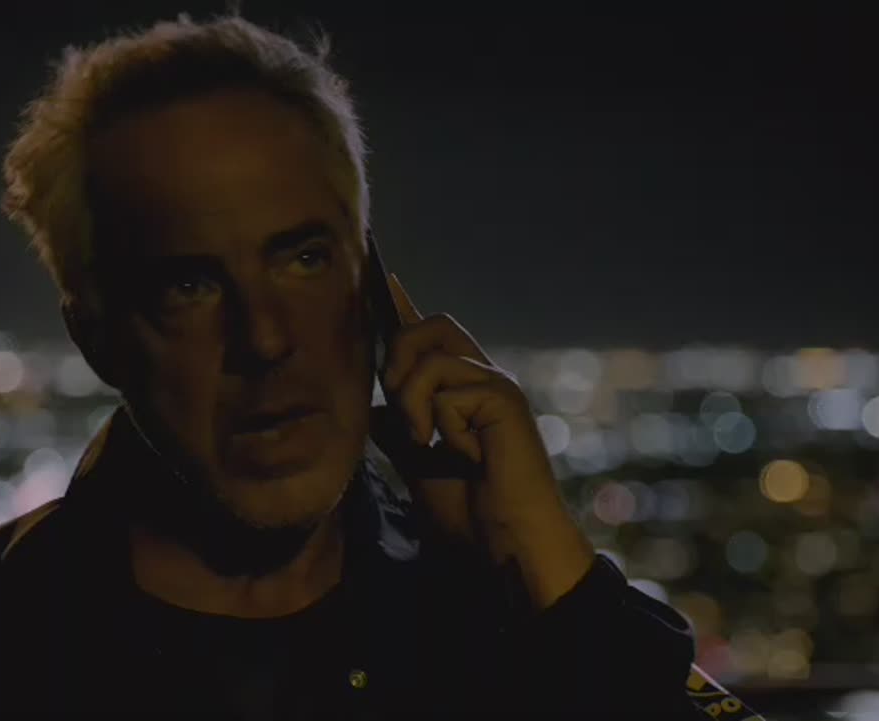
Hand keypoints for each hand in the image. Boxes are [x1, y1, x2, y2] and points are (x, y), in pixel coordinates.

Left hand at [370, 274, 593, 607]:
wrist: (504, 544)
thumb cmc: (470, 513)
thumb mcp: (418, 464)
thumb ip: (399, 428)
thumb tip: (374, 404)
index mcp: (464, 392)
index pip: (432, 336)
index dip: (404, 306)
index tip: (382, 277)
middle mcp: (483, 379)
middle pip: (430, 325)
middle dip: (398, 360)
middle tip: (403, 416)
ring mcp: (496, 385)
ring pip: (430, 357)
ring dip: (412, 402)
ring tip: (427, 443)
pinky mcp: (504, 398)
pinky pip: (447, 390)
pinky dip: (440, 425)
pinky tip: (464, 454)